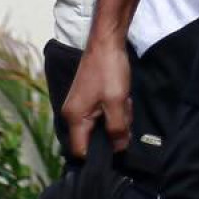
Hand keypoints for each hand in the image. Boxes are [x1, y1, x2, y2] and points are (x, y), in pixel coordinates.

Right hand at [61, 36, 132, 157]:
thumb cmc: (109, 71)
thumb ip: (117, 128)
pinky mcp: (90, 98)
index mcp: (75, 118)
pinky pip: (104, 112)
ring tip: (125, 102)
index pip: (80, 151)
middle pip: (94, 138)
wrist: (107, 42)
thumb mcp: (116, 102)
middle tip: (125, 115)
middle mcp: (73, 114)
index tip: (117, 150)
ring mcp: (81, 105)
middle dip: (113, 130)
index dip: (99, 155)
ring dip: (117, 117)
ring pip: (102, 124)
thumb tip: (119, 150)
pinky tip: (124, 97)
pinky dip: (116, 108)